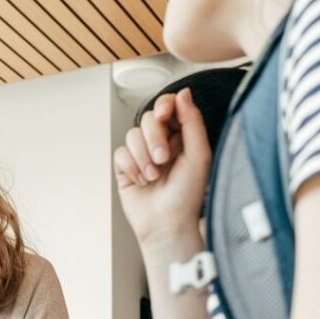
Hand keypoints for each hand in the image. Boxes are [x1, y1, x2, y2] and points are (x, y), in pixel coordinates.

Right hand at [114, 88, 211, 247]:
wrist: (166, 225)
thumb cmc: (187, 196)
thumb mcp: (199, 155)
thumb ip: (193, 121)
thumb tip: (183, 93)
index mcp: (183, 137)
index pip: (169, 107)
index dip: (165, 106)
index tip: (165, 115)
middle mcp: (162, 142)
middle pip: (148, 118)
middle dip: (154, 138)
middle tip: (163, 158)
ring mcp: (142, 154)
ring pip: (132, 135)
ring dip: (143, 157)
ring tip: (154, 176)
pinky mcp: (125, 167)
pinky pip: (120, 152)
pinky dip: (130, 166)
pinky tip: (141, 180)